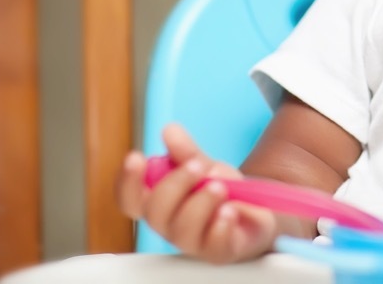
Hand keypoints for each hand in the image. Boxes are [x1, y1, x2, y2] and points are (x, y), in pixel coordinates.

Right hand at [115, 124, 277, 263]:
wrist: (255, 210)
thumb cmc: (218, 190)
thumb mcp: (203, 164)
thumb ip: (186, 151)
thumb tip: (170, 131)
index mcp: (158, 202)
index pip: (129, 199)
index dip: (127, 181)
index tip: (136, 157)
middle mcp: (169, 225)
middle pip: (155, 212)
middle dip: (176, 183)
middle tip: (199, 165)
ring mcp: (192, 241)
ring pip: (182, 229)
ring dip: (201, 202)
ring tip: (220, 186)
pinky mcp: (218, 251)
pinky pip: (213, 244)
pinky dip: (222, 224)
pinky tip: (231, 211)